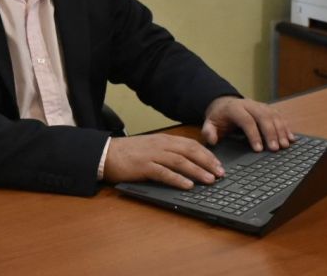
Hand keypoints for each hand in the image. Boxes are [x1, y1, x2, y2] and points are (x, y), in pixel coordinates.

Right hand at [102, 134, 224, 189]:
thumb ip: (167, 151)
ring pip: (180, 161)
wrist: (106, 153)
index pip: (191, 144)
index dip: (207, 154)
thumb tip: (187, 161)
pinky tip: (187, 185)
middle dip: (207, 162)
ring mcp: (152, 155)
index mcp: (164, 140)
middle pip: (190, 151)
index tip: (219, 164)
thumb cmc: (128, 153)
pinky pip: (164, 173)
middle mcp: (161, 145)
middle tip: (220, 173)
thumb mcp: (151, 147)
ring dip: (197, 171)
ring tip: (209, 180)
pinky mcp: (143, 167)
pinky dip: (177, 179)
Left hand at [201, 96, 294, 151]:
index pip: (247, 120)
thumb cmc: (219, 117)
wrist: (224, 103)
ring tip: (285, 145)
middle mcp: (249, 105)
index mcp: (235, 108)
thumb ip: (208, 131)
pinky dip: (286, 126)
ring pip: (273, 115)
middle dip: (271, 133)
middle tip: (275, 148)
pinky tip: (290, 138)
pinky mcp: (267, 108)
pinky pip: (279, 115)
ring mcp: (260, 105)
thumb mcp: (210, 123)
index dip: (254, 134)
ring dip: (281, 130)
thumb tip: (211, 139)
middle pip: (263, 116)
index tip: (258, 149)